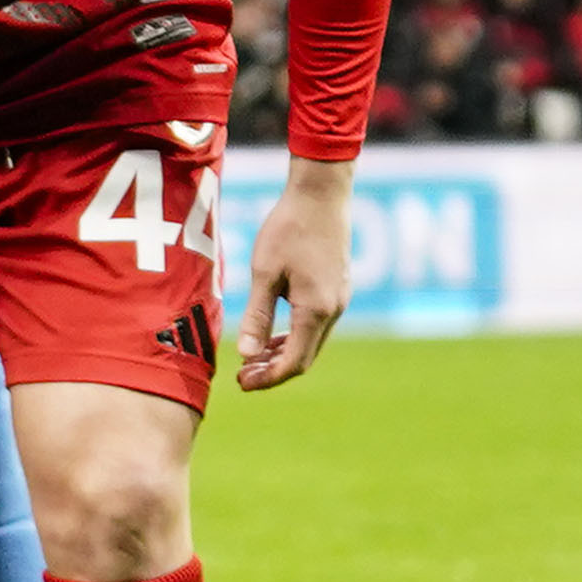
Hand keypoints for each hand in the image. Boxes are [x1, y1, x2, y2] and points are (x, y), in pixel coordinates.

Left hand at [234, 160, 349, 389]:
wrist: (322, 196)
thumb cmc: (288, 230)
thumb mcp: (265, 272)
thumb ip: (258, 315)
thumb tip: (248, 355)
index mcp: (316, 310)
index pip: (295, 362)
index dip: (269, 379)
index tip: (242, 384)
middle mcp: (334, 311)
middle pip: (306, 356)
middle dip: (274, 371)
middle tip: (242, 378)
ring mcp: (339, 300)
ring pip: (311, 341)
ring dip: (283, 354)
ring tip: (252, 361)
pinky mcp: (336, 290)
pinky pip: (315, 325)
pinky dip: (293, 336)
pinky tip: (271, 336)